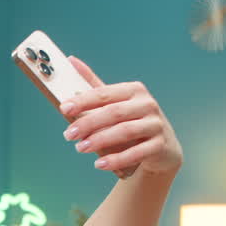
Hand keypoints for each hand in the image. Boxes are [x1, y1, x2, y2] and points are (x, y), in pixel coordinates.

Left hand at [59, 56, 182, 175]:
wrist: (162, 148)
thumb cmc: (132, 122)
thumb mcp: (115, 103)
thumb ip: (94, 86)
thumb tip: (71, 60)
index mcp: (133, 90)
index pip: (105, 94)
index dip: (83, 100)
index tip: (63, 107)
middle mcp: (147, 104)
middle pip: (113, 112)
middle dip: (88, 123)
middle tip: (68, 135)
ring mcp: (155, 124)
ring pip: (125, 131)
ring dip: (100, 140)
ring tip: (80, 148)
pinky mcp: (160, 145)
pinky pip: (137, 152)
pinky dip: (117, 159)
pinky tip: (100, 164)